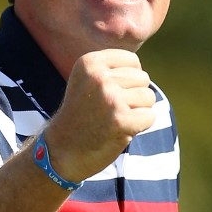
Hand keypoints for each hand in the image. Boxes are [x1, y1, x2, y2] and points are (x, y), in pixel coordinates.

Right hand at [42, 49, 155, 182]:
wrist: (62, 150)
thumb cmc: (82, 115)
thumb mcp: (87, 81)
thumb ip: (112, 70)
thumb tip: (144, 72)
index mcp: (90, 63)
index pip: (132, 60)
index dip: (128, 80)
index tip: (108, 94)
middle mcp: (99, 77)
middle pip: (143, 78)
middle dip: (133, 96)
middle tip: (110, 110)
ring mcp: (110, 99)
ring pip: (149, 97)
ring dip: (138, 111)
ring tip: (115, 119)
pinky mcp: (121, 120)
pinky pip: (150, 116)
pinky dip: (140, 126)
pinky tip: (120, 130)